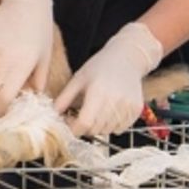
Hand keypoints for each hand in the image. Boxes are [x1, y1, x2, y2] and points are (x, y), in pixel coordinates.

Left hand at [54, 22, 162, 136]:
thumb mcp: (78, 79)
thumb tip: (51, 115)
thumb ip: (64, 98)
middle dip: (84, 127)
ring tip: (95, 111)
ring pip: (108, 131)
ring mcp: (128, 106)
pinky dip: (112, 125)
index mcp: (98, 91)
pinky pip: (120, 129)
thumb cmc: (100, 66)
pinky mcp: (136, 110)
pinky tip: (108, 111)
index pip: (85, 122)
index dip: (74, 128)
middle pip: (96, 129)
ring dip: (98, 127)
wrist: (127, 58)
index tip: (68, 123)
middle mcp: (115, 100)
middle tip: (80, 116)